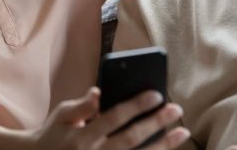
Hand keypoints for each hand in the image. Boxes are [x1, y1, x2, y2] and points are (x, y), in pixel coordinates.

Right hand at [30, 87, 190, 149]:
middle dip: (155, 124)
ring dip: (162, 146)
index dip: (136, 106)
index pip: (114, 118)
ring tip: (182, 132)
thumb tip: (99, 91)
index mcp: (82, 136)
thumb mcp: (62, 115)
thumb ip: (82, 105)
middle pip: (130, 140)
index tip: (157, 94)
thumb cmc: (54, 135)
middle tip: (176, 110)